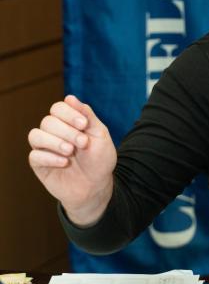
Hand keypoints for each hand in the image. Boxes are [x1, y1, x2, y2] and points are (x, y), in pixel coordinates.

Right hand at [28, 94, 116, 226]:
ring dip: (54, 142)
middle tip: (83, 143)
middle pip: (48, 121)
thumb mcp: (100, 134)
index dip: (69, 113)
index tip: (84, 125)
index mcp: (68, 122)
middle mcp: (53, 132)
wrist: (97, 186)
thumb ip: (86, 115)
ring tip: (70, 151)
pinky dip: (49, 157)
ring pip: (35, 135)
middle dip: (67, 131)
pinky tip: (64, 162)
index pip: (58, 108)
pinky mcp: (39, 164)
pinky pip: (34, 156)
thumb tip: (70, 97)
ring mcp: (45, 148)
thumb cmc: (99, 159)